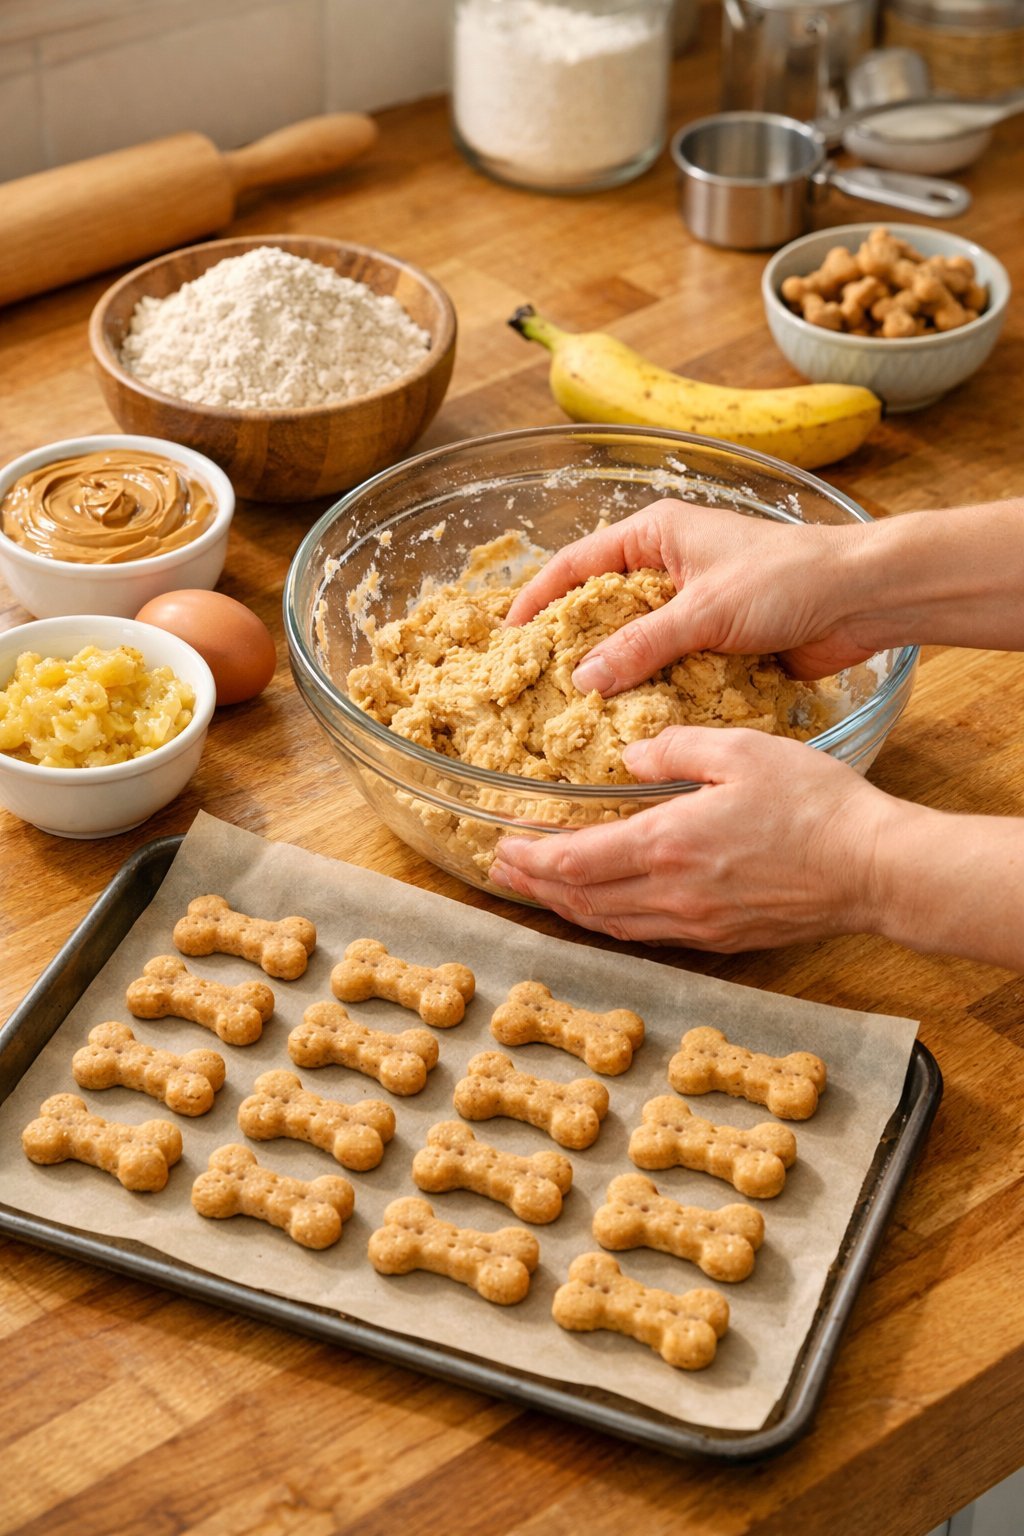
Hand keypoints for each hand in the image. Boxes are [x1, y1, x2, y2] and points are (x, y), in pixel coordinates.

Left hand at [488, 727, 901, 949]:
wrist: (873, 867)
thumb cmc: (815, 804)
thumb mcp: (741, 749)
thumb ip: (674, 749)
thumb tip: (629, 758)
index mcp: (669, 843)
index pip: (576, 861)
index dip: (531, 858)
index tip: (502, 846)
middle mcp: (673, 894)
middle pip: (582, 900)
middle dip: (534, 886)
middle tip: (502, 872)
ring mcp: (697, 924)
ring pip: (610, 924)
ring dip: (567, 908)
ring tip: (539, 890)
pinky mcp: (721, 938)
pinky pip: (646, 935)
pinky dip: (610, 922)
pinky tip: (604, 910)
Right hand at [504, 499, 878, 690]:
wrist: (862, 600)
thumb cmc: (787, 578)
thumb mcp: (704, 610)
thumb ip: (642, 646)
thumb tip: (584, 681)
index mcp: (656, 535)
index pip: (577, 563)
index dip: (539, 598)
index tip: (510, 636)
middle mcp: (667, 568)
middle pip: (601, 609)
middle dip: (573, 645)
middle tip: (535, 685)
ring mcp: (691, 608)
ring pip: (635, 645)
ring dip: (614, 677)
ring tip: (575, 716)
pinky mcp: (715, 644)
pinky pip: (669, 671)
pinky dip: (652, 694)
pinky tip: (629, 726)